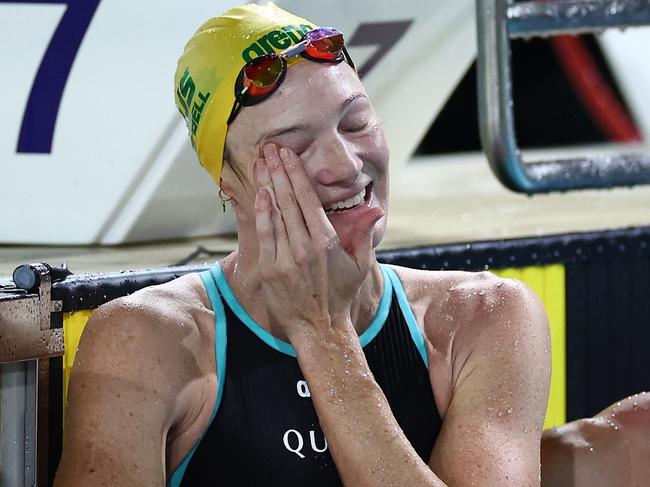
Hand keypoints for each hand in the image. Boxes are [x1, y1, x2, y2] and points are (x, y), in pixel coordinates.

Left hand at [254, 143, 383, 341]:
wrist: (319, 328)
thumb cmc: (341, 295)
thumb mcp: (360, 265)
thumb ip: (364, 234)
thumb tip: (375, 209)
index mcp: (327, 242)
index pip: (308, 199)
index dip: (296, 174)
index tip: (288, 155)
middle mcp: (304, 247)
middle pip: (288, 200)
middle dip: (278, 172)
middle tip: (270, 149)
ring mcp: (284, 258)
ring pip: (274, 213)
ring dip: (266, 185)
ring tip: (261, 163)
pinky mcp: (269, 269)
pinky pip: (264, 235)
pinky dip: (261, 213)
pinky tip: (259, 194)